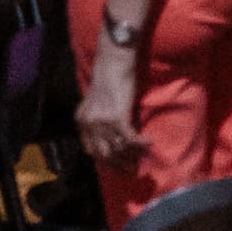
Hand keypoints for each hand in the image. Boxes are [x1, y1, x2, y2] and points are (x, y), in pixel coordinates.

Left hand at [77, 41, 142, 164]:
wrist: (113, 61)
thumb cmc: (107, 77)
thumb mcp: (94, 101)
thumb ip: (96, 117)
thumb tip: (107, 134)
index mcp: (82, 121)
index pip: (91, 150)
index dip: (104, 160)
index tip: (116, 164)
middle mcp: (90, 125)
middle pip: (104, 154)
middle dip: (118, 164)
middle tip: (130, 169)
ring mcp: (103, 123)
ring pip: (118, 149)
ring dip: (131, 156)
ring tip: (141, 158)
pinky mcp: (118, 118)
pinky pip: (130, 139)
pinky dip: (140, 144)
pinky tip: (149, 143)